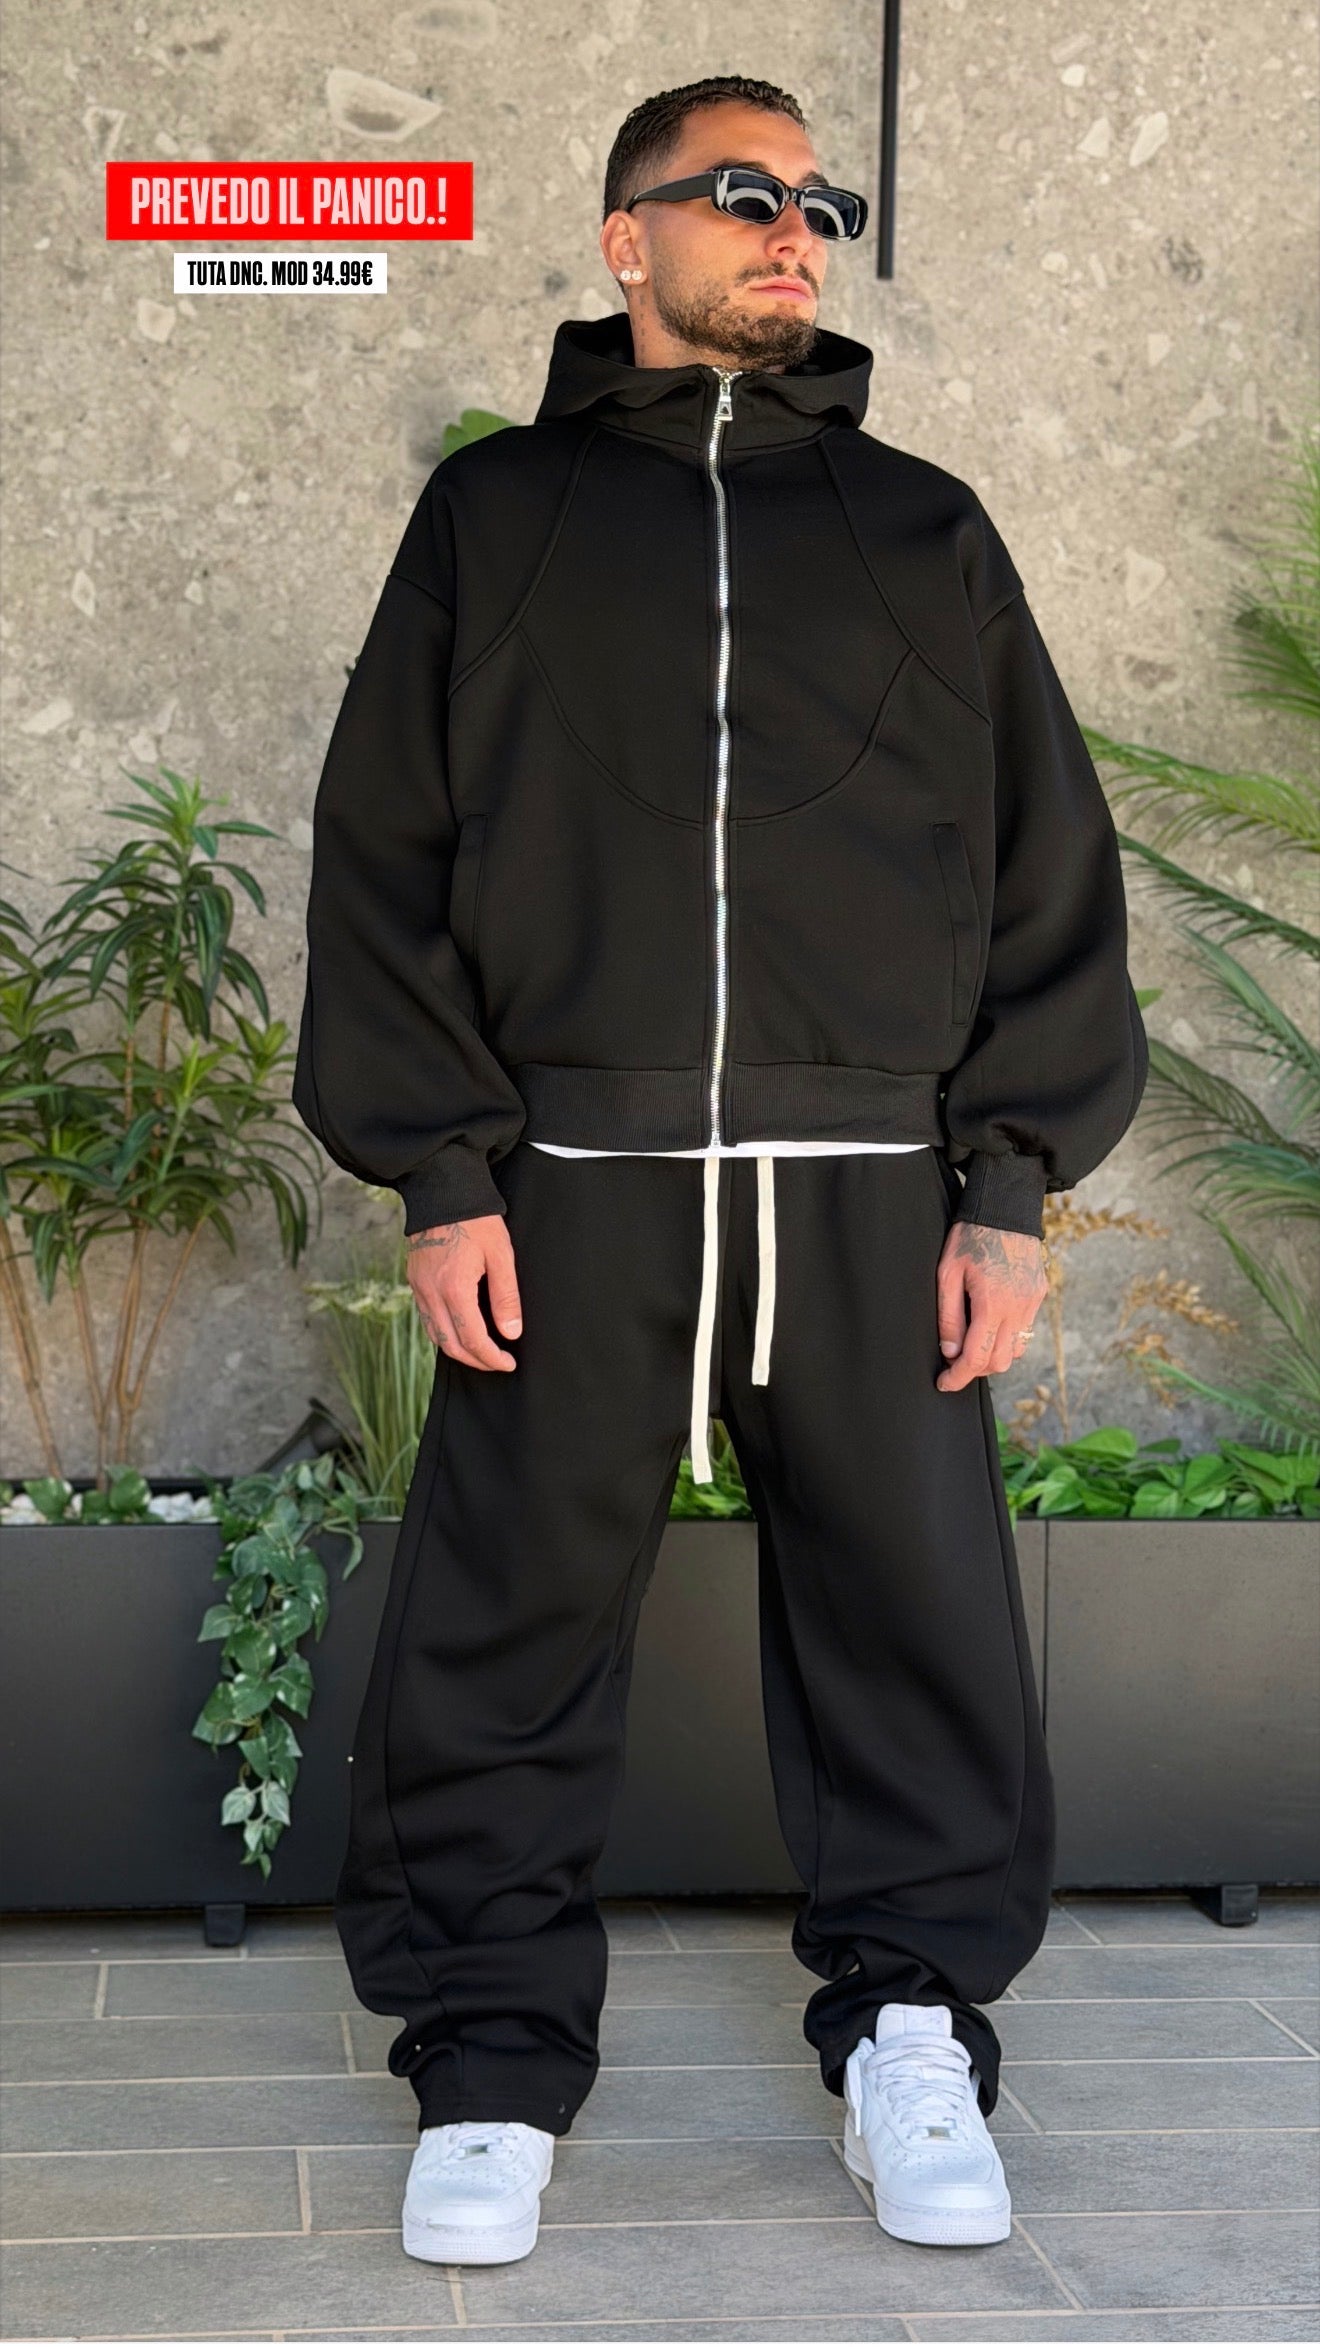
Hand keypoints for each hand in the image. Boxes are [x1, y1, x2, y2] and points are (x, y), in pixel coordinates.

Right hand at [405, 1212, 523, 1370]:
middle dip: (476, 1360)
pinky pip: (426, 1318)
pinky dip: (443, 1333)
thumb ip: (506, 1297)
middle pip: (450, 1345)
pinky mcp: (414, 1280)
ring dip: (458, 1350)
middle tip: (497, 1363)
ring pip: (435, 1335)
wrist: (442, 1190)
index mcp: (454, 1288)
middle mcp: (431, 1292)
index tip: (508, 1362)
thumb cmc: (476, 1219)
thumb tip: (511, 1332)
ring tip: (481, 1352)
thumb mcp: (501, 1255)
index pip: (473, 1339)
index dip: (492, 1357)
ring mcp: (419, 1287)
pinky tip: (460, 1331)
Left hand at [935, 1218, 1047, 1392]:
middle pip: (999, 1362)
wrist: (1005, 1207)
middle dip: (975, 1370)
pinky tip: (990, 1324)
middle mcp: (1018, 1308)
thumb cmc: (969, 1237)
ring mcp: (1032, 1302)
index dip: (958, 1377)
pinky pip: (1025, 1331)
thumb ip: (948, 1316)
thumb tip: (950, 1352)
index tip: (944, 1384)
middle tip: (954, 1363)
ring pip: (1015, 1351)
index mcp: (992, 1304)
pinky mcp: (1039, 1294)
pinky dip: (1006, 1338)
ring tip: (971, 1343)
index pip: (977, 1358)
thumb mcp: (947, 1273)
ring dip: (993, 1356)